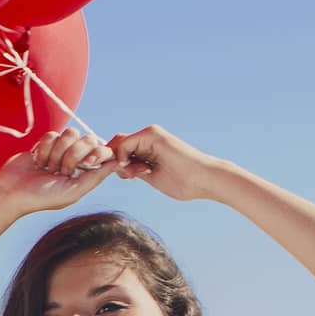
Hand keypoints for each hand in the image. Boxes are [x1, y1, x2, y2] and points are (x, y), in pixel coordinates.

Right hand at [0, 128, 119, 216]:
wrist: (12, 192)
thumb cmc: (42, 197)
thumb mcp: (73, 191)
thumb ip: (96, 177)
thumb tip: (117, 161)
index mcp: (86, 172)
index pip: (102, 150)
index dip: (95, 153)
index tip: (85, 164)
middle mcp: (76, 160)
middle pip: (87, 139)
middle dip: (73, 154)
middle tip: (60, 171)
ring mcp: (60, 150)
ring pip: (70, 134)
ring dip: (57, 151)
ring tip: (47, 167)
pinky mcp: (45, 144)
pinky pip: (53, 133)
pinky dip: (44, 147)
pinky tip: (38, 161)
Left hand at [103, 124, 222, 201]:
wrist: (203, 180)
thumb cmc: (182, 181)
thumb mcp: (150, 175)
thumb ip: (133, 169)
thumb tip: (115, 167)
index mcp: (147, 146)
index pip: (120, 149)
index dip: (112, 163)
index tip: (126, 179)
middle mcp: (147, 137)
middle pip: (116, 143)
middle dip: (110, 160)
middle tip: (126, 177)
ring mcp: (150, 134)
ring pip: (119, 143)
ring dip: (117, 161)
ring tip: (133, 176)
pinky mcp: (153, 135)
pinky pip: (125, 143)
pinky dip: (122, 158)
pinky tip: (133, 171)